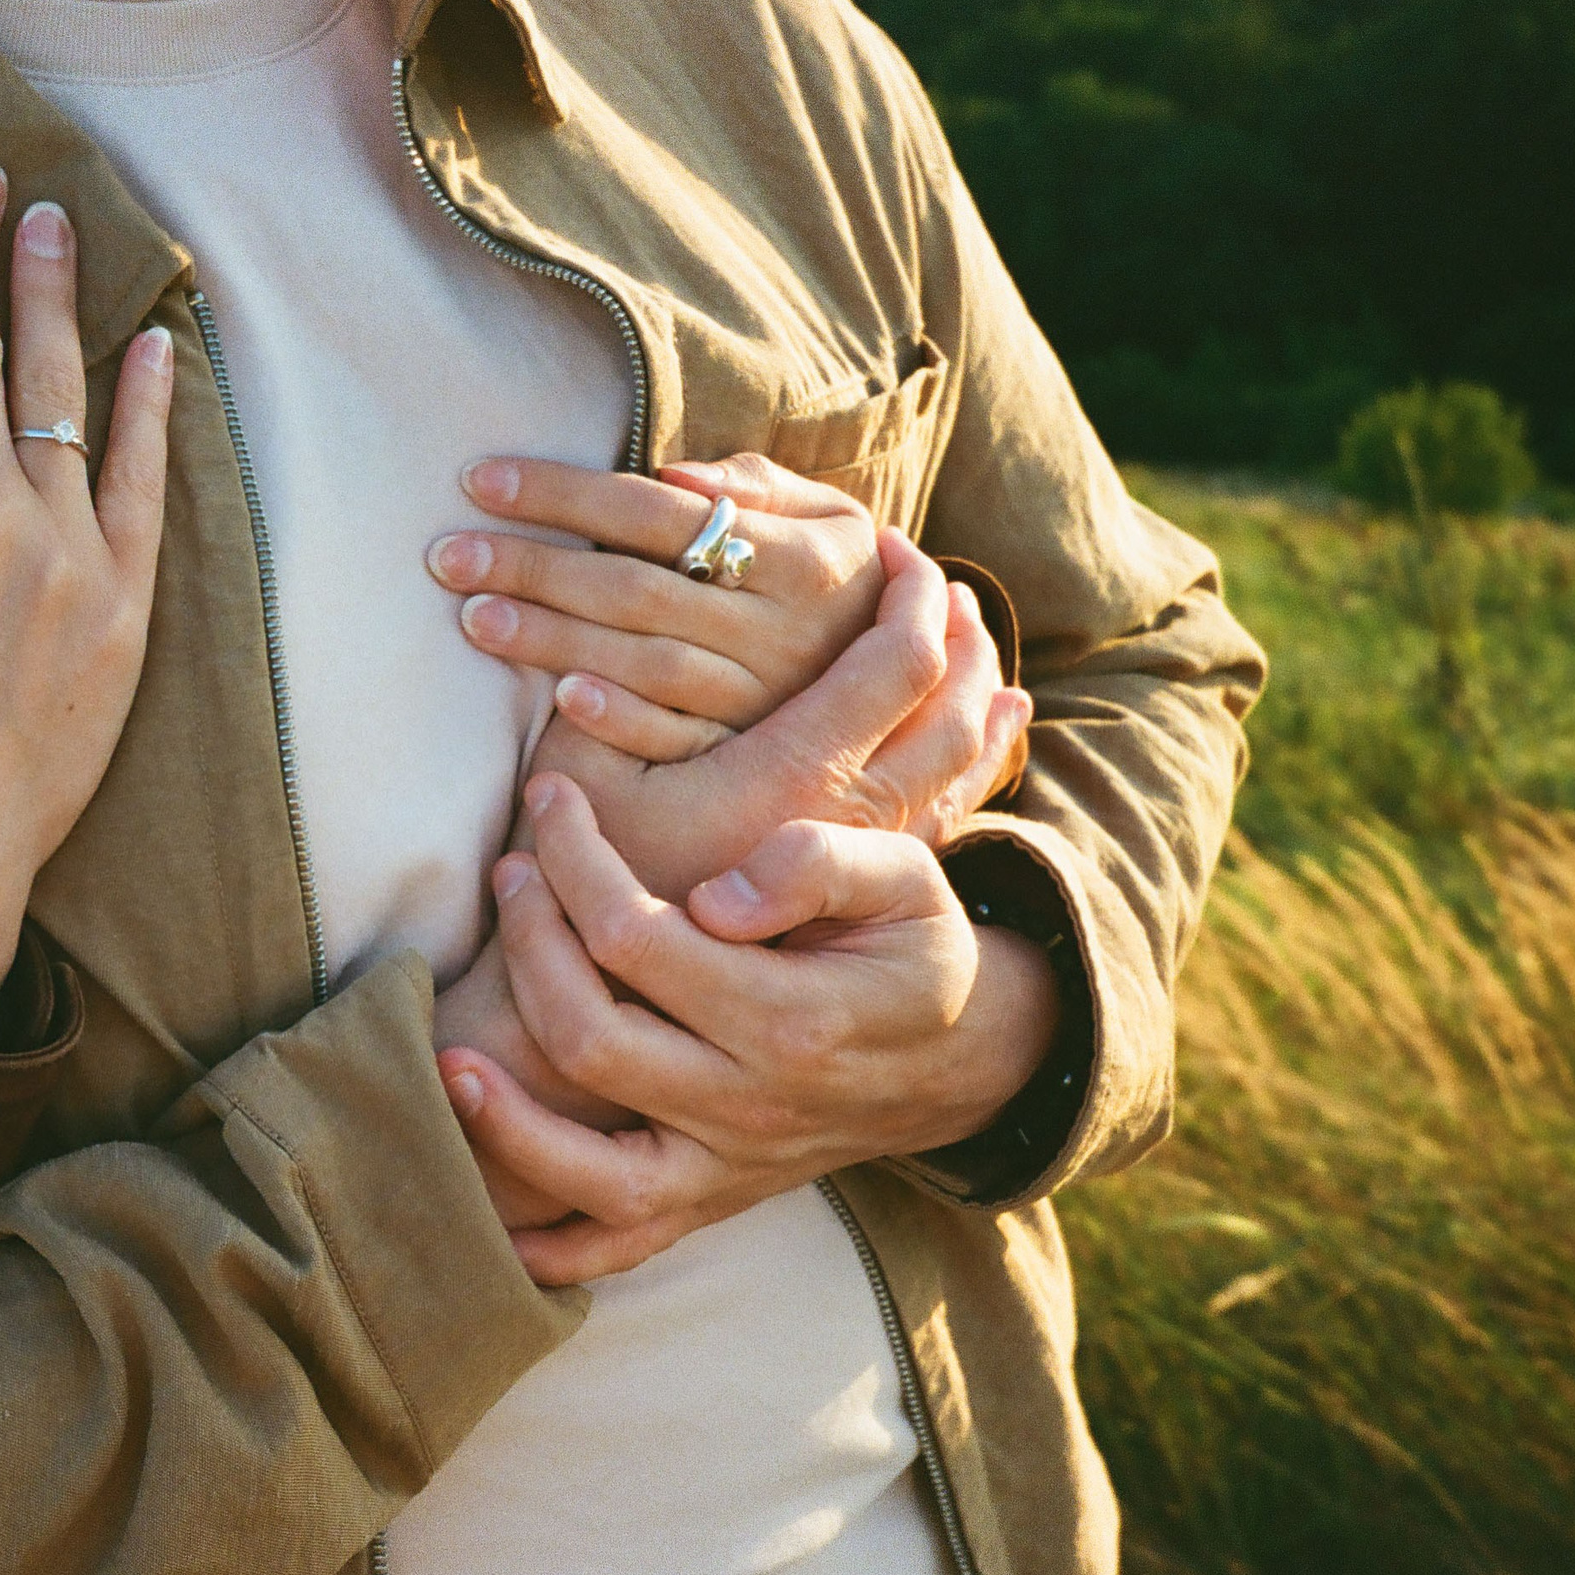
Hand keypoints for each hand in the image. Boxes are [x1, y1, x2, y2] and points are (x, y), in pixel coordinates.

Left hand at [432, 452, 885, 754]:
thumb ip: (760, 487)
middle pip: (635, 587)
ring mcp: (766, 699)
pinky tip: (558, 699)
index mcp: (800, 556)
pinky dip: (619, 716)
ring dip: (551, 638)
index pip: (657, 512)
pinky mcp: (749, 756)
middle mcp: (783, 628)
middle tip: (445, 555)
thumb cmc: (841, 584)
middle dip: (532, 566)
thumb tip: (674, 474)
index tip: (481, 481)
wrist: (907, 690)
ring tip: (472, 617)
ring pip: (642, 660)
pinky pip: (676, 737)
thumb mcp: (832, 521)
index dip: (565, 494)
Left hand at [443, 775, 1059, 1284]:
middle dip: (530, 944)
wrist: (960, 1062)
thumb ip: (816, 864)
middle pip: (593, 1038)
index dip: (579, 861)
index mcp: (796, 1019)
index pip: (641, 937)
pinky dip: (547, 1250)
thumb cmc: (914, 951)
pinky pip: (615, 1249)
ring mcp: (726, 1168)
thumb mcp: (904, 880)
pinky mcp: (708, 1204)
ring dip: (504, 1119)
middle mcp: (752, 1107)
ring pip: (589, 1171)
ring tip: (447, 1052)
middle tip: (512, 874)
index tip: (554, 803)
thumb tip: (715, 895)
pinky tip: (487, 1215)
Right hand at [534, 528, 1029, 899]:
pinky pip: (948, 809)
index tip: (895, 545)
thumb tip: (632, 595)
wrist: (618, 1030)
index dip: (908, 593)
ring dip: (975, 686)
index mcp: (795, 780)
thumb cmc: (586, 892)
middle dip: (955, 629)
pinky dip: (978, 755)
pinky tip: (994, 725)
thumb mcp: (580, 782)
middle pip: (954, 705)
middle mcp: (853, 822)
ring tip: (972, 635)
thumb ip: (605, 698)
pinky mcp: (867, 896)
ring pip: (960, 761)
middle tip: (940, 581)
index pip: (899, 663)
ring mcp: (869, 863)